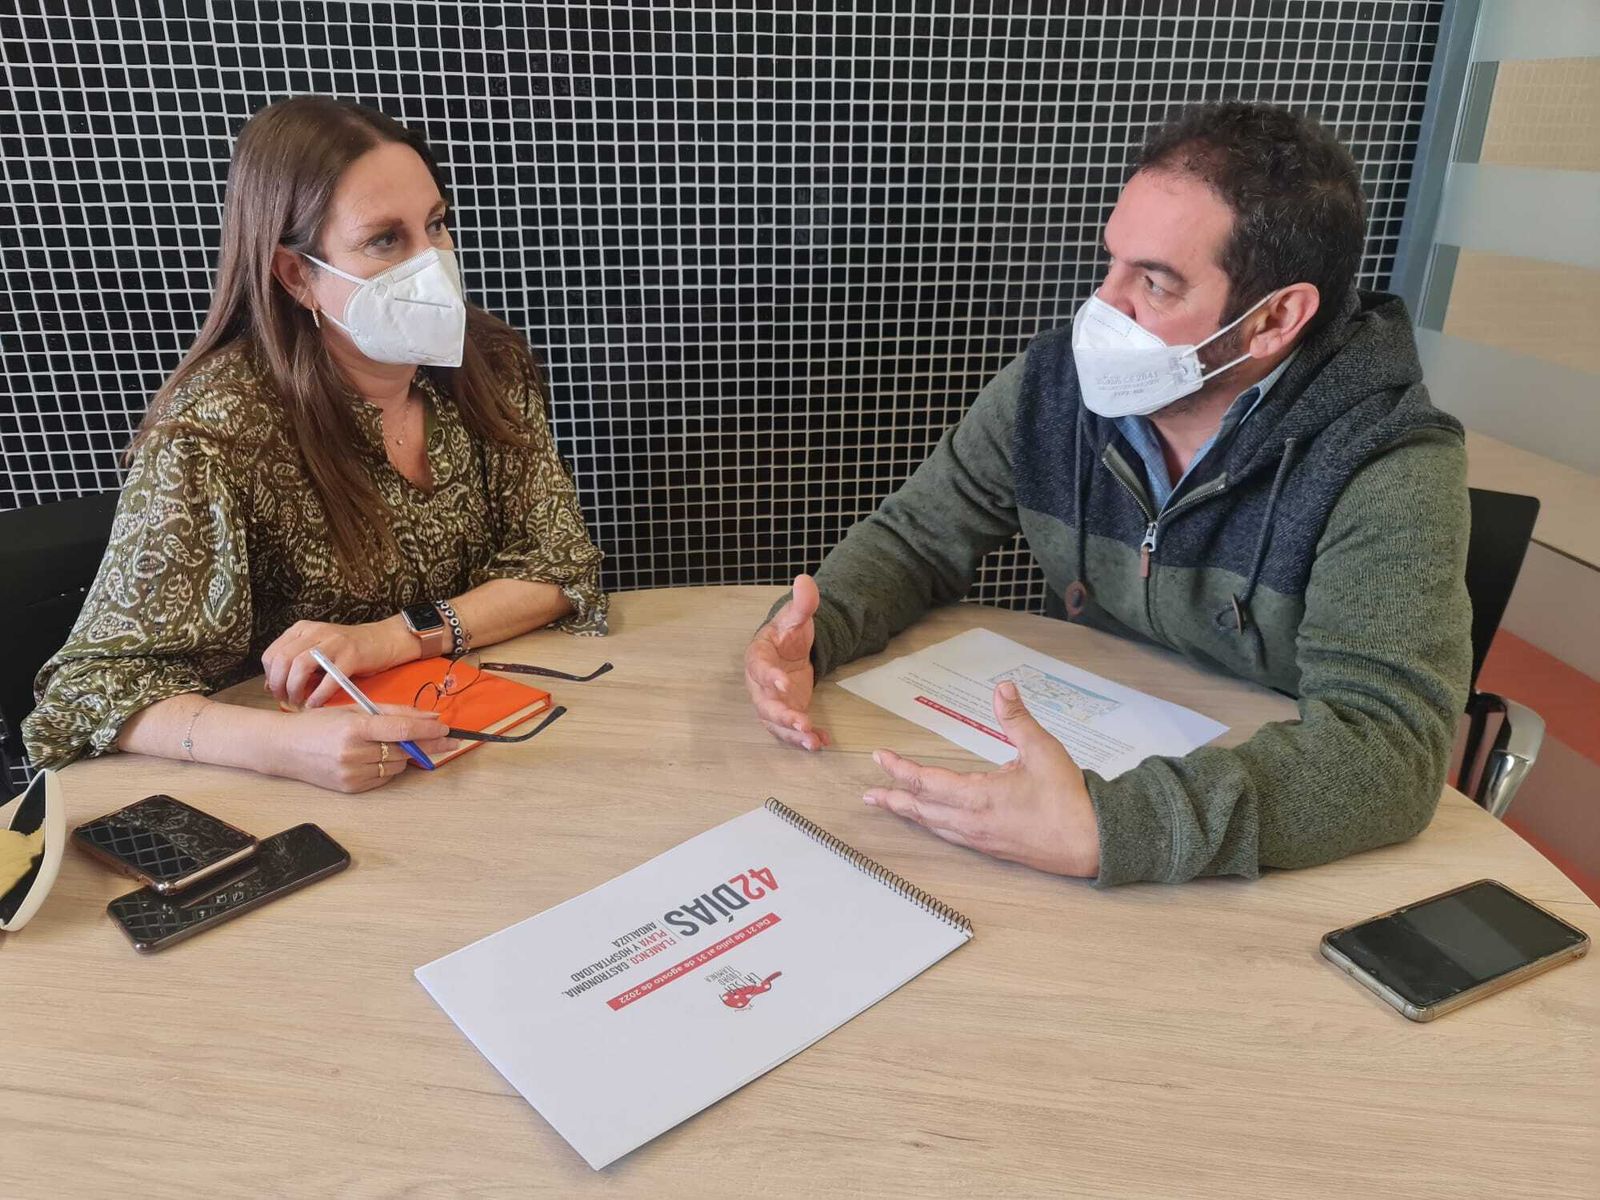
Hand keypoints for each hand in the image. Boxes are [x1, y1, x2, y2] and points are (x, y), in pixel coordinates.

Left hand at [262, 618, 413, 707]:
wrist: (383, 640)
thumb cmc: (347, 650)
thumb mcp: (316, 650)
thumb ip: (294, 663)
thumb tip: (270, 685)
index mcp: (302, 629)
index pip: (272, 653)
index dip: (270, 676)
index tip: (276, 691)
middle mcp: (315, 631)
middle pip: (283, 659)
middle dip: (280, 685)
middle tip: (285, 700)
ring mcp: (333, 642)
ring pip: (300, 666)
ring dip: (296, 689)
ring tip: (299, 702)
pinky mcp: (351, 655)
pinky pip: (328, 678)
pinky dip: (319, 694)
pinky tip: (316, 703)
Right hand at [272, 706, 456, 793]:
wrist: (283, 748)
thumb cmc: (320, 723)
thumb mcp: (354, 709)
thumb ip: (393, 712)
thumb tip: (430, 716)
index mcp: (355, 727)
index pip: (403, 729)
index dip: (429, 730)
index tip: (448, 730)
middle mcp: (354, 752)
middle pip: (405, 750)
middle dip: (426, 744)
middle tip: (445, 739)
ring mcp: (351, 773)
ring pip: (398, 766)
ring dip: (404, 756)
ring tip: (390, 744)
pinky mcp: (350, 788)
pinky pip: (384, 778)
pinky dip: (388, 768)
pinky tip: (376, 757)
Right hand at [745, 574, 828, 751]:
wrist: (789, 648)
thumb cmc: (788, 633)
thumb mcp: (796, 617)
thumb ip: (802, 603)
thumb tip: (804, 580)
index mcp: (759, 657)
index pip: (759, 668)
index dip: (769, 677)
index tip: (784, 684)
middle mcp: (760, 684)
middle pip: (765, 704)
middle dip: (782, 716)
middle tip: (802, 723)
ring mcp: (771, 701)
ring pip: (775, 723)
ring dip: (793, 734)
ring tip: (813, 741)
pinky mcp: (785, 712)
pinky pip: (790, 730)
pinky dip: (805, 738)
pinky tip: (822, 742)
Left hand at [863, 681, 1099, 876]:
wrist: (1090, 842)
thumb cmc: (1068, 798)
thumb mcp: (1043, 750)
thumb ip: (1018, 719)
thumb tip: (1002, 687)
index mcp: (979, 797)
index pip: (926, 782)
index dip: (899, 769)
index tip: (879, 757)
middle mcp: (972, 822)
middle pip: (921, 809)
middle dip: (893, 797)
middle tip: (869, 793)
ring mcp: (980, 838)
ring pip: (933, 825)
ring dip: (909, 813)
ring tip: (890, 805)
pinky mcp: (990, 847)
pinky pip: (950, 835)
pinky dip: (931, 825)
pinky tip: (930, 821)